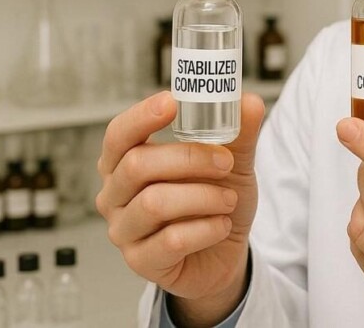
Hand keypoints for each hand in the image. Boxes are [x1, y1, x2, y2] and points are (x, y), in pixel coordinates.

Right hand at [96, 91, 265, 326]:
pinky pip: (171, 241)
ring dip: (203, 197)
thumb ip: (238, 132)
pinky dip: (206, 229)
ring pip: (154, 204)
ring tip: (229, 200)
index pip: (119, 134)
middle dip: (189, 158)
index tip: (172, 102)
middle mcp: (115, 193)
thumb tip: (249, 101)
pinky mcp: (140, 261)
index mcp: (125, 161)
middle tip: (226, 162)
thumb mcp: (231, 162)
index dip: (141, 116)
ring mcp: (123, 229)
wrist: (224, 252)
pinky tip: (222, 226)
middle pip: (137, 165)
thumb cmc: (215, 200)